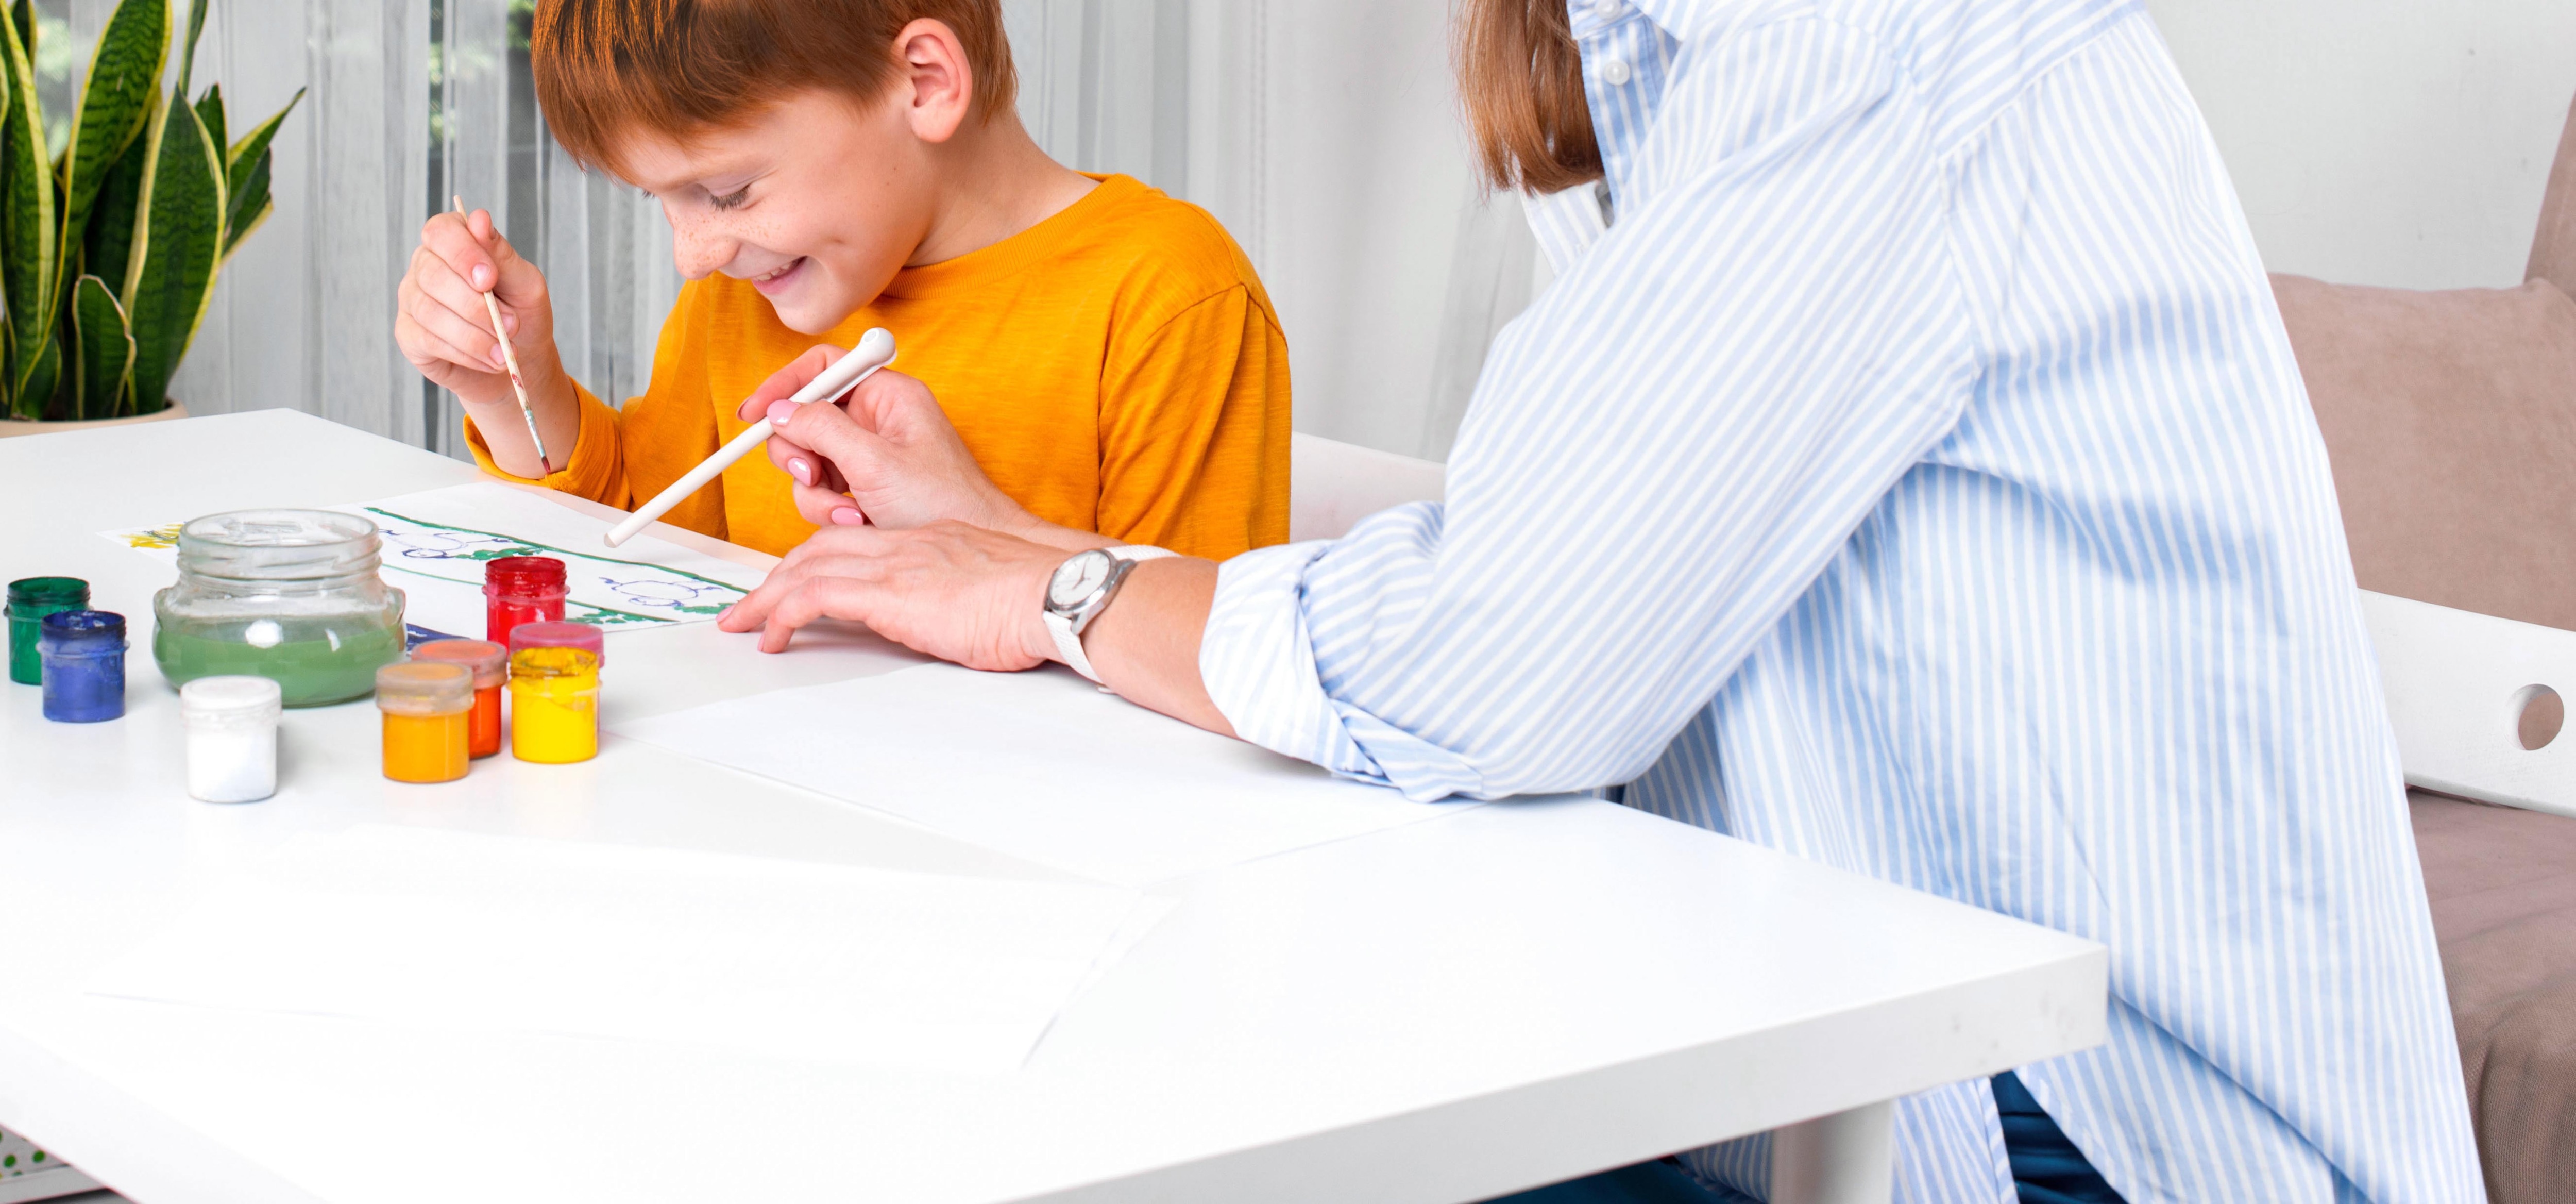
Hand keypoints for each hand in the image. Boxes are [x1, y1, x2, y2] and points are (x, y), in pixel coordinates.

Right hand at [395, 208, 575, 475]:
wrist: (522, 359)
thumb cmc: (522, 313)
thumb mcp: (525, 283)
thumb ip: (501, 254)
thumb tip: (479, 219)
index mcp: (453, 243)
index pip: (441, 232)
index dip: (462, 253)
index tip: (489, 278)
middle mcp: (425, 266)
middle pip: (433, 274)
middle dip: (476, 305)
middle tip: (511, 325)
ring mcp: (412, 300)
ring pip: (431, 311)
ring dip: (475, 335)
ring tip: (506, 350)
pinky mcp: (409, 335)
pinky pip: (429, 341)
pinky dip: (466, 353)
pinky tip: (490, 360)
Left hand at [717, 521, 1061, 667]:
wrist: (1052, 594)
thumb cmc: (1036, 600)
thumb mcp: (985, 593)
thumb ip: (954, 600)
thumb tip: (947, 623)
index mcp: (926, 543)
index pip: (853, 543)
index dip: (816, 562)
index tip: (797, 585)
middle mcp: (902, 546)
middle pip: (818, 549)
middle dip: (776, 578)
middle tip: (750, 608)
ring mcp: (893, 566)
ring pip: (805, 567)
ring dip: (766, 598)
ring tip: (745, 626)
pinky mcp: (887, 593)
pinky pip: (815, 596)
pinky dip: (784, 614)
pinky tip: (773, 637)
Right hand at [734, 357, 1031, 533]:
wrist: (967, 559)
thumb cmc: (944, 503)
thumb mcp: (875, 463)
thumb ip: (823, 429)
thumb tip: (779, 410)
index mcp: (888, 395)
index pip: (824, 367)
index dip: (785, 385)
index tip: (755, 413)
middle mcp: (877, 419)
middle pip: (806, 418)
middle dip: (802, 453)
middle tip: (813, 473)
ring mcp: (869, 455)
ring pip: (809, 461)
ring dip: (818, 493)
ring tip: (852, 514)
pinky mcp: (864, 488)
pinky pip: (823, 491)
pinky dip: (831, 511)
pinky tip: (860, 523)